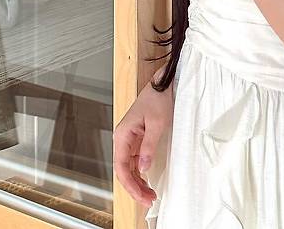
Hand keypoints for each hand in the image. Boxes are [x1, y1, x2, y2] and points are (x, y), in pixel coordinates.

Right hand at [113, 76, 172, 206]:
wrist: (162, 84)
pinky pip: (135, 161)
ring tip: (149, 195)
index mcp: (123, 135)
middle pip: (124, 171)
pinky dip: (141, 173)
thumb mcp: (157, 124)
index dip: (131, 185)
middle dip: (135, 188)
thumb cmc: (158, 98)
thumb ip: (149, 147)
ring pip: (129, 168)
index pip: (121, 168)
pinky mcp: (137, 140)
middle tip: (148, 200)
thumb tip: (144, 168)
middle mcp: (123, 139)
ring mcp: (129, 140)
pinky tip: (147, 182)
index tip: (142, 196)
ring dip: (138, 183)